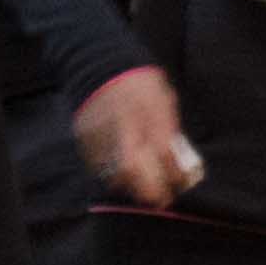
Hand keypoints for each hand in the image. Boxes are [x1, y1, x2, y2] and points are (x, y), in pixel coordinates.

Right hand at [74, 68, 201, 205]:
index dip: (175, 175)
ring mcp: (101, 134)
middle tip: (161, 200)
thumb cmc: (139, 82)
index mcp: (147, 115)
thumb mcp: (164, 100)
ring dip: (130, 187)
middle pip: (134, 170)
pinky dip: (112, 176)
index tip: (181, 185)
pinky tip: (123, 179)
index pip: (164, 154)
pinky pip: (98, 166)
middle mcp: (123, 127)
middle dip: (149, 191)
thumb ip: (169, 129)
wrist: (100, 64)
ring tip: (142, 191)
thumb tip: (177, 156)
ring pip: (113, 172)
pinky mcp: (84, 138)